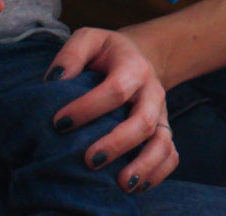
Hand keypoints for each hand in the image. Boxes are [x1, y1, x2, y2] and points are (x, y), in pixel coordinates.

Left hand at [45, 27, 176, 190]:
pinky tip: (134, 186)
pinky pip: (170, 155)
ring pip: (163, 142)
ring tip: (120, 183)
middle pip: (143, 121)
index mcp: (133, 67)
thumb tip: (55, 80)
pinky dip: (158, 173)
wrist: (139, 57)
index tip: (58, 123)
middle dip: (117, 143)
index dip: (88, 108)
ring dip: (144, 165)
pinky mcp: (163, 131)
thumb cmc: (107, 53)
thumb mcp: (90, 39)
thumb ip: (72, 54)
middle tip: (89, 160)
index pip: (116, 89)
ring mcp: (160, 114)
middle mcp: (151, 92)